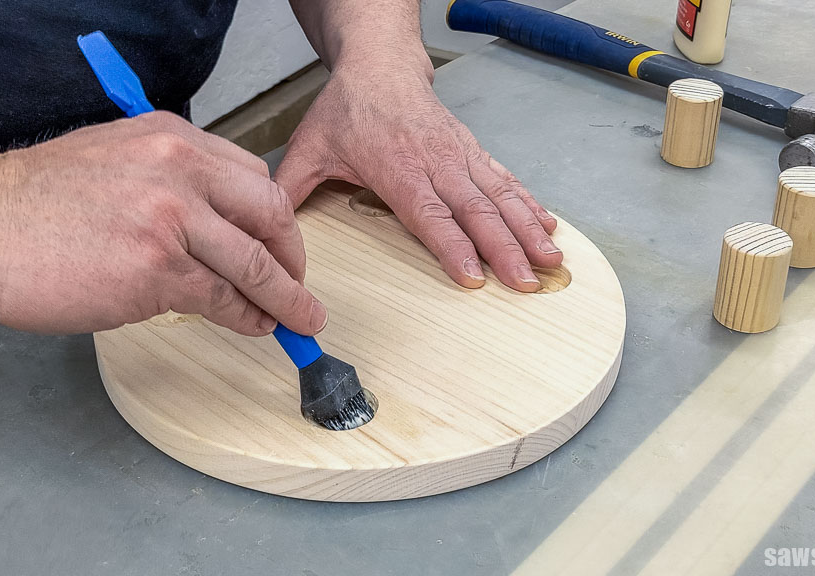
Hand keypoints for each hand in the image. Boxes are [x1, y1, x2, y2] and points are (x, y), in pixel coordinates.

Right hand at [0, 112, 325, 335]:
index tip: (284, 245)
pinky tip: (255, 325)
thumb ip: (175, 181)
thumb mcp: (120, 159)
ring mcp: (170, 220)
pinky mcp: (156, 269)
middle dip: (295, 258)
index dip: (278, 219)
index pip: (255, 176)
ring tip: (300, 320)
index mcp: (174, 139)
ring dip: (285, 299)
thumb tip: (221, 226)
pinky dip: (247, 316)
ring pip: (254, 263)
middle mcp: (180, 171)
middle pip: (271, 214)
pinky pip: (221, 298)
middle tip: (301, 286)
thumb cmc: (42, 200)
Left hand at [275, 62, 562, 292]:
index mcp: (397, 168)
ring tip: (551, 259)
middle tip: (527, 281)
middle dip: (505, 249)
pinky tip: (549, 226)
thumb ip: (289, 189)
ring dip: (528, 230)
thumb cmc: (349, 109)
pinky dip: (530, 204)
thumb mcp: (310, 146)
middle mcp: (436, 163)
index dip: (453, 247)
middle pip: (476, 212)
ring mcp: (460, 157)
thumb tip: (263, 232)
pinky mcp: (474, 152)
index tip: (475, 276)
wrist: (381, 65)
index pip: (430, 214)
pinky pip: (507, 181)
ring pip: (501, 197)